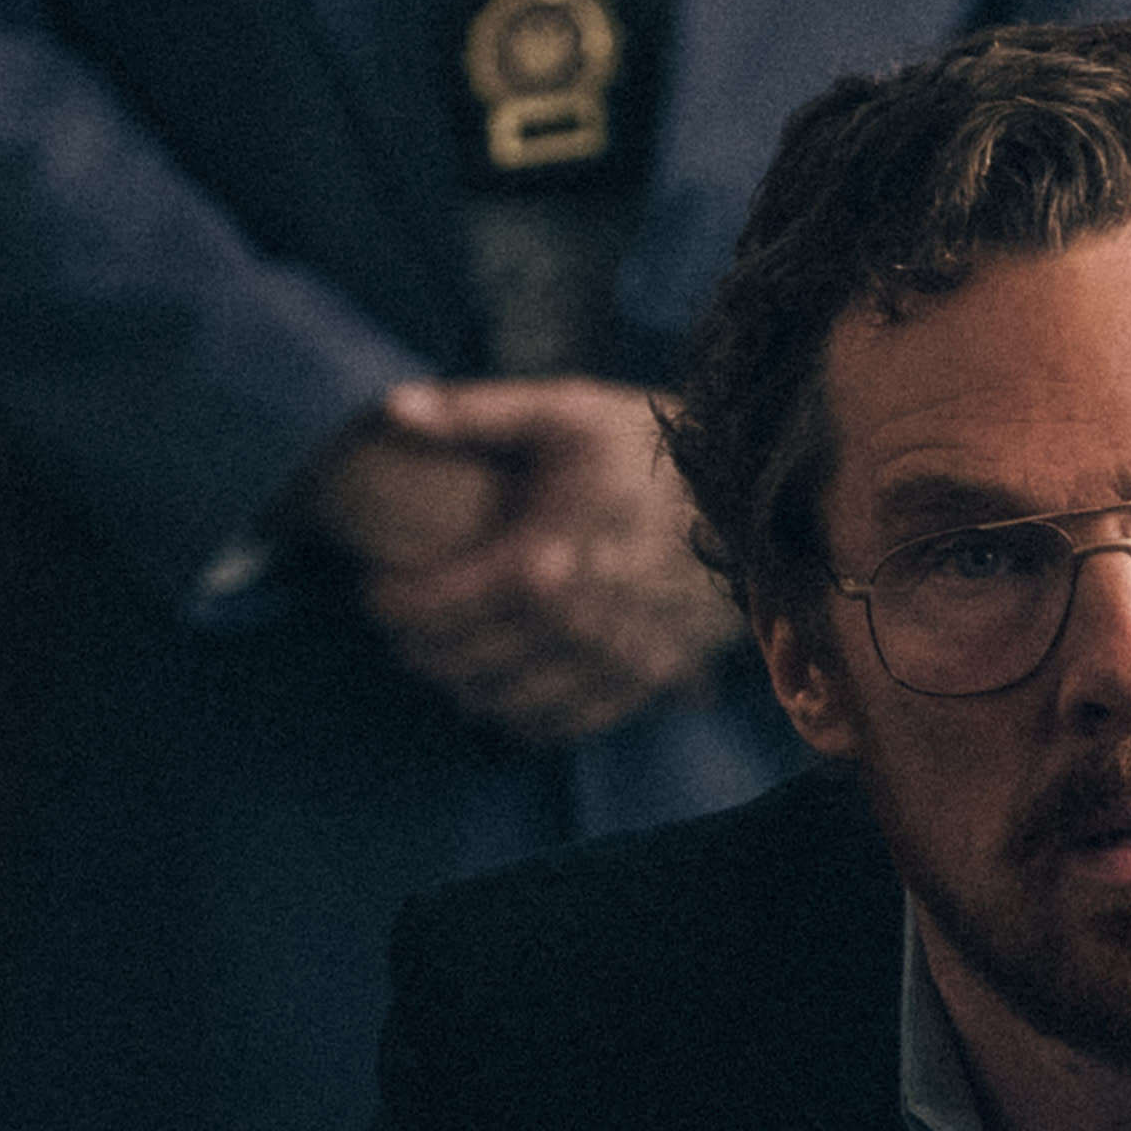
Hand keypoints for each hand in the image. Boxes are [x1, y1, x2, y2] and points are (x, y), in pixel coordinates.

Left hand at [334, 378, 739, 745]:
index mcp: (540, 560)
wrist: (753, 496)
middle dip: (417, 645)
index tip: (377, 587)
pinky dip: (516, 711)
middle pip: (457, 661)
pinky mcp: (639, 683)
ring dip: (459, 681)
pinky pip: (555, 722)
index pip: (432, 607)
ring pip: (498, 701)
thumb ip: (473, 414)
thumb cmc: (650, 450)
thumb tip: (391, 408)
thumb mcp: (563, 411)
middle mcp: (570, 626)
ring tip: (447, 648)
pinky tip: (502, 682)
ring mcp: (607, 664)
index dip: (391, 603)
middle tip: (405, 620)